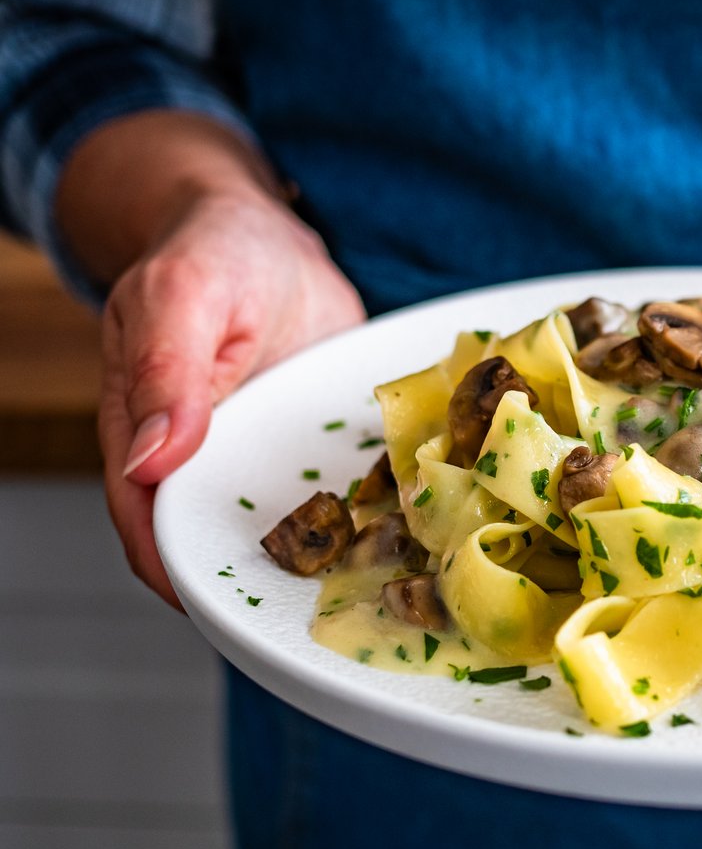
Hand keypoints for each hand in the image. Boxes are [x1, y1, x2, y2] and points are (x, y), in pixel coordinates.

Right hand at [99, 186, 365, 606]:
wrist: (269, 233)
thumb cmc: (214, 253)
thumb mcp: (187, 295)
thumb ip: (165, 370)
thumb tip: (150, 462)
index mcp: (144, 436)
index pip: (149, 527)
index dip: (180, 574)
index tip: (228, 613)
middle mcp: (203, 463)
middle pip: (219, 546)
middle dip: (263, 587)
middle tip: (325, 615)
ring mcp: (261, 461)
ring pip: (284, 533)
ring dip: (324, 560)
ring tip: (380, 589)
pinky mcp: (312, 450)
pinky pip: (335, 495)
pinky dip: (366, 515)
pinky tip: (410, 531)